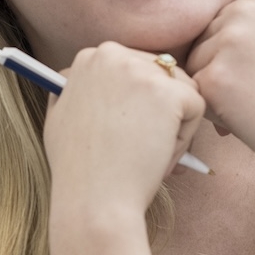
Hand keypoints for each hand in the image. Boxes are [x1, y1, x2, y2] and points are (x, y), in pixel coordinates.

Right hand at [43, 42, 204, 219]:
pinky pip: (195, 108)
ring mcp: (141, 71)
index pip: (134, 66)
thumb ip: (74, 90)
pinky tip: (159, 156)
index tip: (125, 130)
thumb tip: (79, 79)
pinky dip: (185, 138)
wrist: (94, 200)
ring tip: (150, 152)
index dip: (137, 103)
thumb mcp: (59, 117)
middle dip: (160, 111)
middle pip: (161, 74)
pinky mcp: (169, 93)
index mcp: (90, 57)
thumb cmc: (77, 169)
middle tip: (142, 146)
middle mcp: (113, 54)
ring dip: (174, 123)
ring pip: (181, 89)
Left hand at [185, 0, 254, 176]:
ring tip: (254, 104)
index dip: (236, 56)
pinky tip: (246, 117)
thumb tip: (216, 25)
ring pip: (195, 68)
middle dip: (221, 71)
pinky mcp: (214, 78)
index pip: (220, 24)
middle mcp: (242, 12)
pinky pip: (195, 94)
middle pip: (203, 43)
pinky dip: (213, 111)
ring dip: (215, 91)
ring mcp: (228, 44)